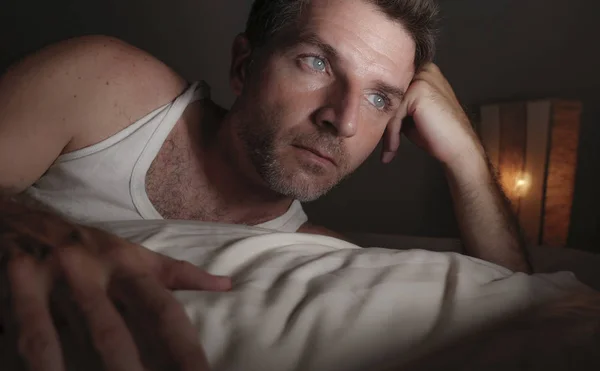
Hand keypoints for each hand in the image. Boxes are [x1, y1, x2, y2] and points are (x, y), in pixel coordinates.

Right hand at [0, 200, 230, 370]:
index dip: (185, 350)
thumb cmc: (88, 246)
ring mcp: (53, 279)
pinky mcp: (17, 285)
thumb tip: (226, 285)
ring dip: (90, 370)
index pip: (163, 312)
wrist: (20, 217)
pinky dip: (42, 363)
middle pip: (114, 333)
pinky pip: (31, 334)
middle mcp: (93, 272)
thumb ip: (177, 274)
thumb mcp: (132, 254)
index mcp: (128, 266)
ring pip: (69, 336)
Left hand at [382, 63, 484, 172]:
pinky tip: (392, 150)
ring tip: (388, 151)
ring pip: (388, 106)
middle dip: (382, 122)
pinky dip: (391, 135)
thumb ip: (396, 105)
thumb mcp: (411, 115)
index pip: (390, 90)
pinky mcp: (418, 90)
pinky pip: (393, 114)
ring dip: (386, 132)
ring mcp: (422, 78)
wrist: (459, 148)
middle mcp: (424, 70)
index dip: (381, 111)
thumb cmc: (436, 134)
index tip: (373, 131)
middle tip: (382, 146)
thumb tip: (369, 105)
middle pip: (387, 97)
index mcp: (423, 72)